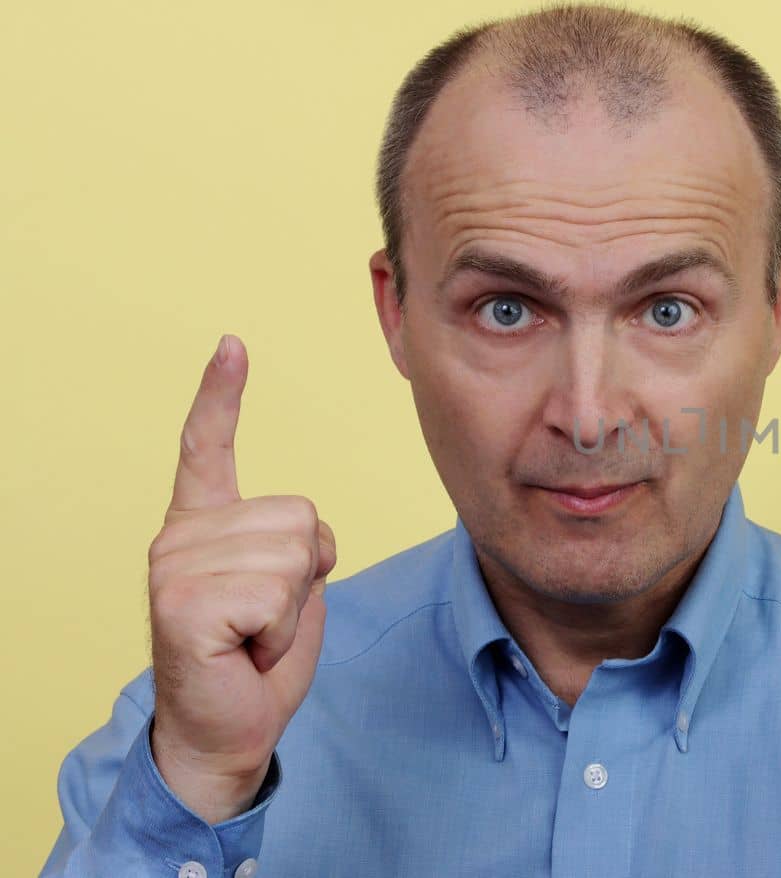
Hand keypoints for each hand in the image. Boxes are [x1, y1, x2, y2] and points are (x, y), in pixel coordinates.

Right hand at [146, 334, 335, 822]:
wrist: (228, 731)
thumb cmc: (259, 660)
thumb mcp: (293, 587)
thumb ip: (299, 543)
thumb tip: (310, 531)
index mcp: (202, 526)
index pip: (207, 447)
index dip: (221, 395)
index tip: (232, 345)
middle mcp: (179, 538)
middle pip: (302, 518)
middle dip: (306, 578)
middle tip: (264, 621)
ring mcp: (174, 568)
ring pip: (296, 555)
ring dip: (292, 609)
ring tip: (253, 637)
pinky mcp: (183, 604)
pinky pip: (279, 594)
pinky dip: (280, 632)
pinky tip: (244, 650)